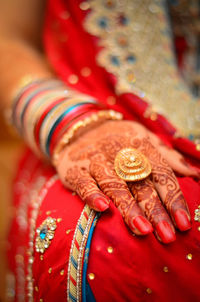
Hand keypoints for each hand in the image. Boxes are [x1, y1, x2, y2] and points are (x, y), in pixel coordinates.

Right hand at [56, 120, 198, 243]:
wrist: (80, 128)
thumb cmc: (118, 138)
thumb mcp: (144, 139)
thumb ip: (167, 155)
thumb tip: (194, 173)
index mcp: (140, 145)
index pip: (161, 173)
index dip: (173, 198)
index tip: (183, 222)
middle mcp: (119, 152)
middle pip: (140, 183)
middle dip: (155, 210)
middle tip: (166, 235)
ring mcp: (96, 160)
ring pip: (114, 184)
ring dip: (128, 206)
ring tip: (142, 230)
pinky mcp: (74, 168)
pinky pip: (83, 181)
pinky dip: (91, 193)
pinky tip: (102, 207)